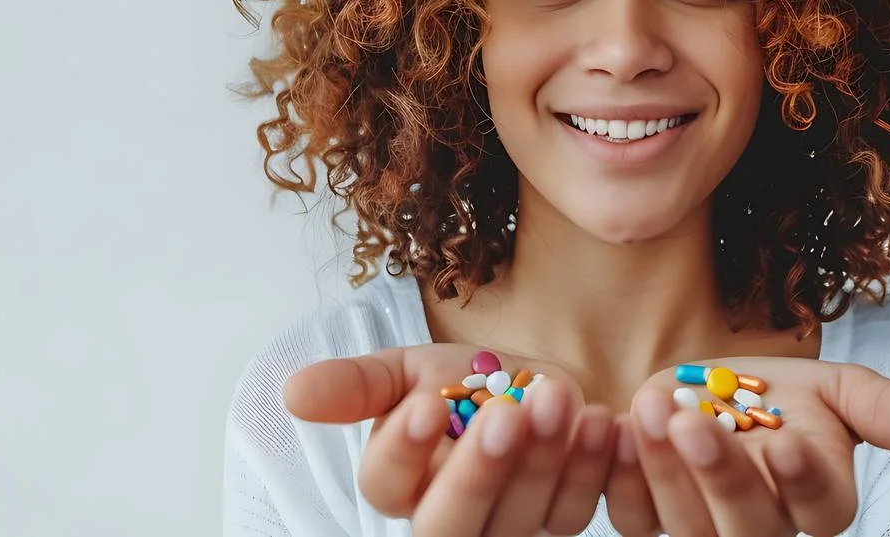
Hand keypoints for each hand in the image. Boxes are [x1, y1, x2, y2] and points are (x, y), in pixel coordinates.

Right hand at [283, 344, 618, 535]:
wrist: (536, 380)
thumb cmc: (465, 380)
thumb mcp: (410, 369)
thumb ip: (357, 385)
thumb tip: (292, 392)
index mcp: (400, 481)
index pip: (385, 486)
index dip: (403, 451)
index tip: (426, 404)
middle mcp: (449, 515)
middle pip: (450, 527)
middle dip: (479, 471)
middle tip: (505, 413)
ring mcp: (508, 525)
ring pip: (521, 518)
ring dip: (542, 458)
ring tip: (555, 394)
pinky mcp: (560, 518)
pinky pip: (575, 510)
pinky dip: (589, 466)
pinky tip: (598, 421)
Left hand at [603, 357, 889, 536]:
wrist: (708, 389)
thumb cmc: (778, 394)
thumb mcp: (834, 388)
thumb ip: (883, 409)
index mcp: (818, 499)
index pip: (819, 508)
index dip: (802, 480)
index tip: (788, 442)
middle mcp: (762, 525)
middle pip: (747, 526)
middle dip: (721, 474)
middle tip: (694, 421)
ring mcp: (701, 526)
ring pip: (686, 526)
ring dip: (665, 469)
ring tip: (653, 405)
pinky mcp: (648, 516)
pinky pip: (632, 516)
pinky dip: (620, 477)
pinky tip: (613, 429)